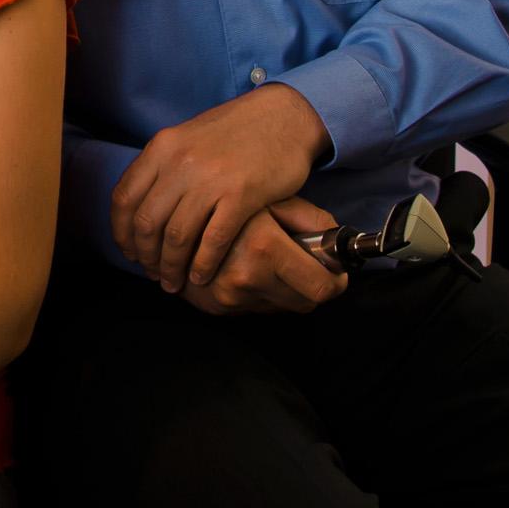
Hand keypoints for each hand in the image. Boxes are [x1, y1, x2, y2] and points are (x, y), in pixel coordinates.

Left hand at [111, 84, 329, 288]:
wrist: (283, 116)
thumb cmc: (236, 130)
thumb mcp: (188, 137)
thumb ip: (163, 166)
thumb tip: (141, 206)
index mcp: (162, 147)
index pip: (124, 198)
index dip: (122, 232)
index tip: (130, 252)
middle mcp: (180, 162)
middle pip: (148, 222)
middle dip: (146, 256)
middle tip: (153, 273)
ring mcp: (210, 179)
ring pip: (177, 236)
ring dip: (172, 266)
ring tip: (173, 282)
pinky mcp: (242, 195)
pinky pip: (213, 239)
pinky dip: (203, 263)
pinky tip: (201, 276)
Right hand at [174, 197, 350, 315]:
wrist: (171, 211)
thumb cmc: (231, 197)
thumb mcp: (275, 199)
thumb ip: (312, 220)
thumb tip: (337, 243)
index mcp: (264, 248)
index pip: (320, 288)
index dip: (335, 281)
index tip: (336, 273)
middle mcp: (244, 277)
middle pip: (305, 304)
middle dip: (312, 286)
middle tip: (307, 264)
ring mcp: (227, 295)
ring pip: (281, 308)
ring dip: (285, 291)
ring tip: (274, 262)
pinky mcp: (214, 306)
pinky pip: (255, 309)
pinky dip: (260, 294)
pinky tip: (251, 269)